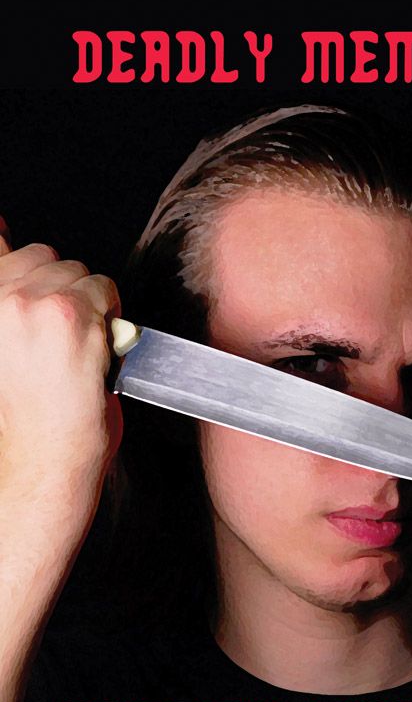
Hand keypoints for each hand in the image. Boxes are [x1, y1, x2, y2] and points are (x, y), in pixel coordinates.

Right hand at [0, 224, 122, 488]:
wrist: (45, 457)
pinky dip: (111, 313)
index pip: (0, 247)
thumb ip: (10, 305)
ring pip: (77, 272)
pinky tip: (97, 347)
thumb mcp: (4, 350)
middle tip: (66, 333)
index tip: (29, 271)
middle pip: (44, 255)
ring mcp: (30, 302)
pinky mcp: (68, 313)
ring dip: (88, 301)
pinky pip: (104, 290)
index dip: (22, 260)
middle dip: (63, 287)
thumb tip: (7, 244)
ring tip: (80, 345)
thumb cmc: (27, 417)